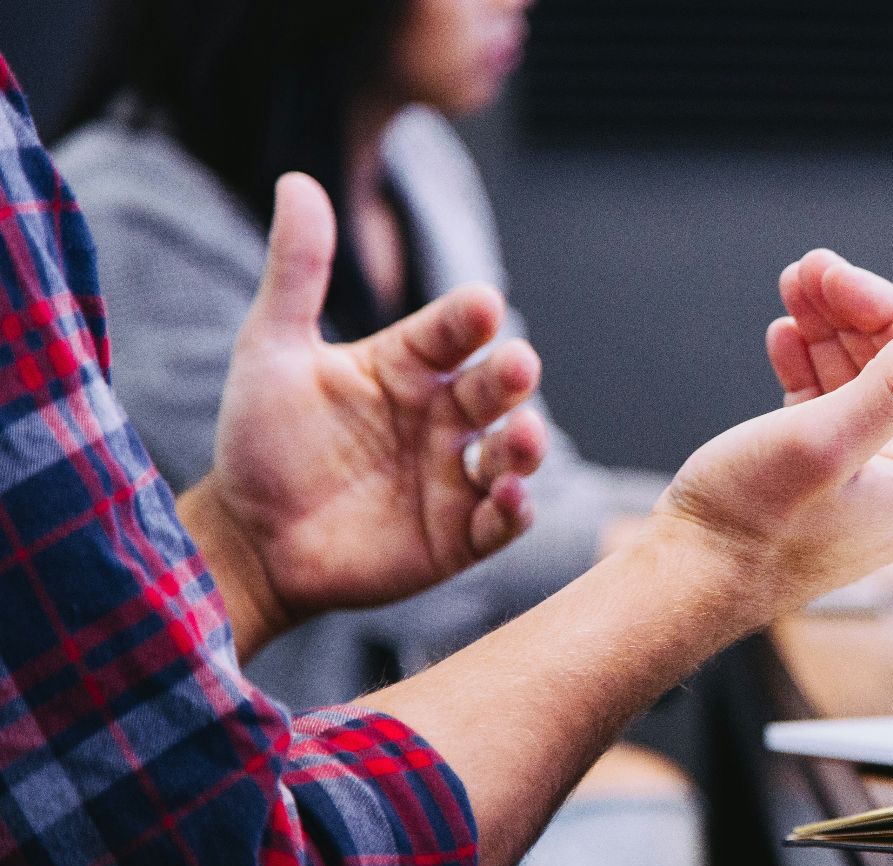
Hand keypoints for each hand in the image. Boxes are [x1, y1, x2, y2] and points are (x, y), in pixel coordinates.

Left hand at [180, 174, 547, 657]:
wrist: (248, 539)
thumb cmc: (261, 440)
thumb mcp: (271, 349)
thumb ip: (296, 271)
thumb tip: (297, 180)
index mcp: (408, 366)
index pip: (452, 331)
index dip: (468, 319)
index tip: (481, 305)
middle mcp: (442, 416)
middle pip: (494, 388)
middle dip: (511, 376)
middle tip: (517, 366)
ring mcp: (455, 476)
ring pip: (511, 452)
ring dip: (526, 444)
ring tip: (522, 437)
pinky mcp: (459, 535)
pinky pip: (500, 521)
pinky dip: (513, 510)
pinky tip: (507, 497)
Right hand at [766, 251, 892, 585]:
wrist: (686, 585)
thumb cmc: (749, 524)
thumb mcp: (825, 440)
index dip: (881, 306)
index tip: (829, 272)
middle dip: (851, 313)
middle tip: (805, 270)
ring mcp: (867, 484)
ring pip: (859, 384)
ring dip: (827, 333)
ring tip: (791, 291)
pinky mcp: (824, 484)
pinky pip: (830, 411)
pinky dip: (809, 369)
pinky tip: (784, 339)